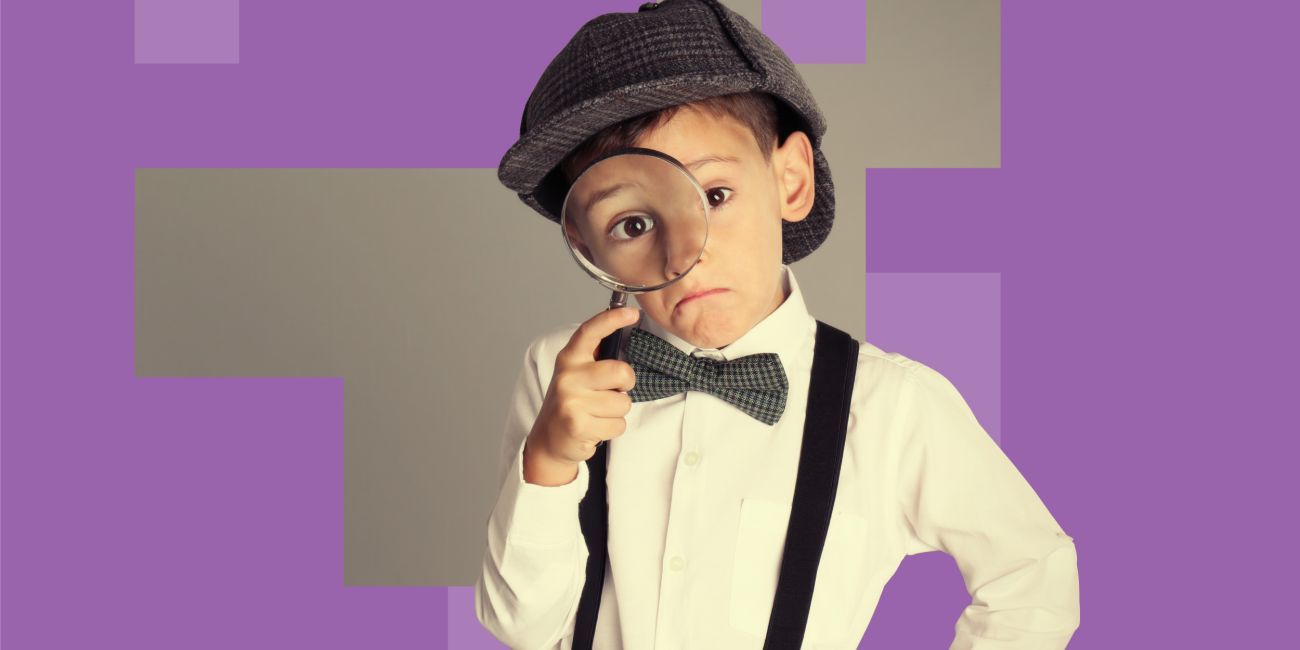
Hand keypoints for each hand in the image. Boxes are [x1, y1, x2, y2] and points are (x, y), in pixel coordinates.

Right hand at [522, 306, 638, 484]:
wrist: (549, 439)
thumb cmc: (570, 403)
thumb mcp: (577, 374)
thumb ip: (597, 358)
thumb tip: (625, 332)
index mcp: (570, 359)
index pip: (591, 331)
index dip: (613, 319)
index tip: (633, 313)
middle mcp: (568, 377)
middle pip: (621, 372)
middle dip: (626, 385)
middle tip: (613, 391)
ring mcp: (571, 401)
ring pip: (623, 403)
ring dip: (617, 411)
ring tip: (598, 413)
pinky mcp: (578, 425)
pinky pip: (618, 424)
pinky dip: (612, 428)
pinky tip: (595, 427)